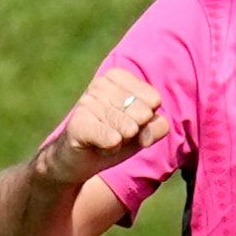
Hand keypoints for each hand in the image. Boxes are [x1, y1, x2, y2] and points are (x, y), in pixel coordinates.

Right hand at [42, 59, 170, 188]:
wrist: (80, 158)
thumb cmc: (116, 138)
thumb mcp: (143, 130)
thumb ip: (157, 125)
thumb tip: (148, 122)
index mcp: (117, 77)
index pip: (154, 99)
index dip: (148, 120)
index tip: (130, 121)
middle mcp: (100, 84)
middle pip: (144, 113)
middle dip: (136, 131)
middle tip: (117, 132)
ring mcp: (86, 102)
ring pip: (130, 128)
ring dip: (123, 142)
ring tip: (107, 139)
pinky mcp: (78, 123)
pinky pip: (113, 139)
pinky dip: (112, 149)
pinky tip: (99, 146)